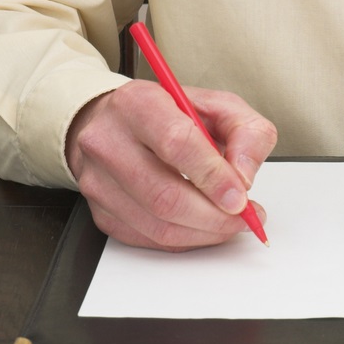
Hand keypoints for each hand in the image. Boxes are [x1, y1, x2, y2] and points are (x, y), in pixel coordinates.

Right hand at [66, 80, 277, 250]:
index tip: (240, 198)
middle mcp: (108, 140)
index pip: (176, 143)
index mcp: (138, 104)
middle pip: (164, 194)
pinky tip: (202, 227)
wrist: (121, 123)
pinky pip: (148, 239)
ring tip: (229, 223)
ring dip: (204, 233)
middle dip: (214, 216)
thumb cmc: (171, 114)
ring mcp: (97, 179)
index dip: (213, 177)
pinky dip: (185, 240)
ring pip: (157, 224)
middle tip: (243, 217)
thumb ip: (246, 134)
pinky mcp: (99, 210)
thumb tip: (244, 177)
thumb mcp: (221, 107)